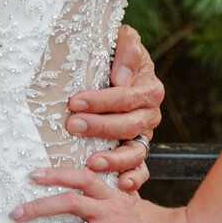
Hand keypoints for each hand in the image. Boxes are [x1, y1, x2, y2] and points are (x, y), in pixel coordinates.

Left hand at [10, 167, 207, 222]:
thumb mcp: (134, 201)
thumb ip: (113, 196)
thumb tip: (96, 188)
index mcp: (112, 194)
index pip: (80, 176)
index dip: (56, 174)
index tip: (33, 175)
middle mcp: (109, 209)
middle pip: (67, 201)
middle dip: (38, 207)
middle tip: (15, 214)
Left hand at [67, 25, 162, 189]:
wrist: (119, 65)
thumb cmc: (115, 50)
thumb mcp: (123, 38)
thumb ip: (127, 48)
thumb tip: (121, 77)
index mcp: (148, 87)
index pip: (125, 97)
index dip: (101, 101)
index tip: (75, 102)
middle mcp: (149, 113)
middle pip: (128, 125)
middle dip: (99, 127)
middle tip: (72, 125)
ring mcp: (144, 134)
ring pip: (136, 152)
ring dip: (114, 159)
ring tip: (92, 161)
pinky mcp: (138, 151)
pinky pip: (141, 169)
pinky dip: (134, 178)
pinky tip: (121, 184)